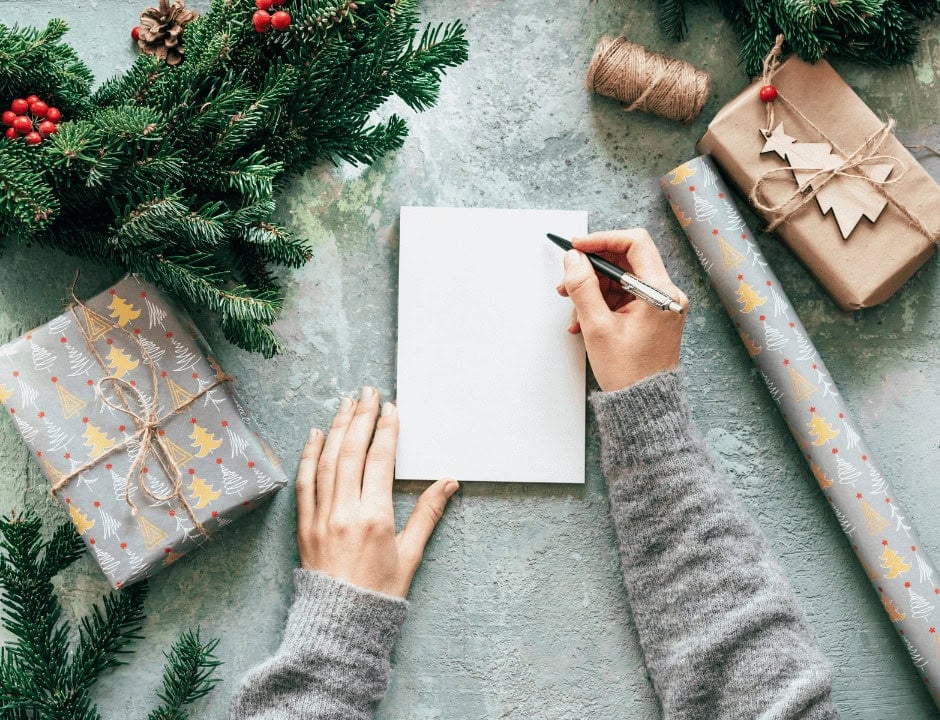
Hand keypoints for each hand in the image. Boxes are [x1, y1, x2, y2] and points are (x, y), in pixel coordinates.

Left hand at [295, 387, 458, 597]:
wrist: (339, 624)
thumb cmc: (379, 593)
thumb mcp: (411, 555)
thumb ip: (428, 514)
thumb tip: (448, 482)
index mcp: (375, 517)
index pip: (380, 460)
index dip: (386, 430)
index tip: (391, 408)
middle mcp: (345, 511)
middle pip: (352, 452)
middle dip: (362, 417)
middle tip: (369, 392)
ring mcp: (321, 517)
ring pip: (327, 461)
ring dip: (338, 427)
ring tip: (346, 403)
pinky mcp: (304, 525)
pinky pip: (305, 482)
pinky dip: (309, 456)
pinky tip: (315, 435)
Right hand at [558, 229, 688, 391]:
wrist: (645, 403)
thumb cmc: (629, 372)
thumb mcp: (597, 327)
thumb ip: (583, 287)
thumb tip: (573, 259)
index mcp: (659, 292)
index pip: (634, 243)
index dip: (602, 240)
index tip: (577, 246)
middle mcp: (665, 294)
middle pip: (625, 260)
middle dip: (592, 269)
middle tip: (567, 280)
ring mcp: (660, 304)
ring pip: (621, 279)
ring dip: (593, 289)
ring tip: (574, 311)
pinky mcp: (652, 314)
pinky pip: (623, 296)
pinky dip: (602, 303)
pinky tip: (585, 320)